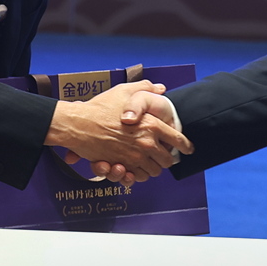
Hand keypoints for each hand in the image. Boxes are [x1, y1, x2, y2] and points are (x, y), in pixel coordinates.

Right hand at [46, 80, 192, 184]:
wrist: (78, 124)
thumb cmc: (100, 107)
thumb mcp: (124, 91)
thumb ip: (145, 88)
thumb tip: (160, 88)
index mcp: (152, 125)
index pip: (177, 139)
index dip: (185, 145)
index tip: (188, 149)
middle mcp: (146, 143)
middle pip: (168, 160)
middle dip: (167, 159)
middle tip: (163, 156)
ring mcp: (134, 157)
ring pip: (154, 171)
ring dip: (152, 168)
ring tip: (148, 162)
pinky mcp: (121, 167)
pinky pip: (138, 177)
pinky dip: (138, 175)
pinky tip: (135, 168)